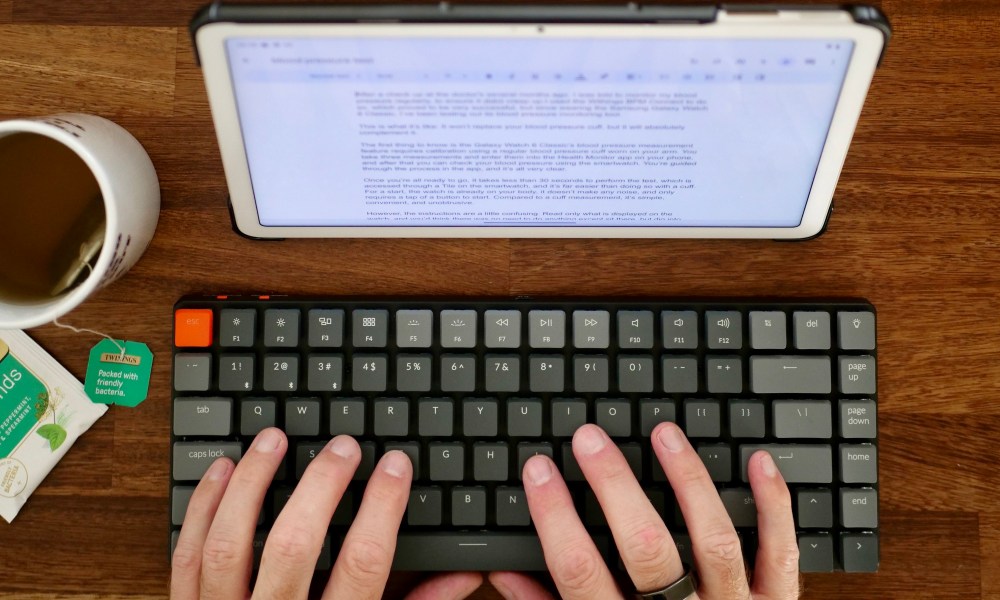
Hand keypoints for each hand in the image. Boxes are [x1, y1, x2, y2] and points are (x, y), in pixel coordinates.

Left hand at [170, 428, 481, 598]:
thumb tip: (463, 574)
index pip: (361, 566)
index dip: (381, 509)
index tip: (395, 467)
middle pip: (293, 547)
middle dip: (320, 488)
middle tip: (343, 448)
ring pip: (228, 545)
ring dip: (251, 485)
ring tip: (273, 441)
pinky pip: (186, 558)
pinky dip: (202, 508)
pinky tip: (222, 470)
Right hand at [489, 423, 798, 599]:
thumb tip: (505, 571)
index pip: (581, 571)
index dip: (555, 518)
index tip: (539, 470)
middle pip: (647, 548)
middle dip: (614, 487)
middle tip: (589, 439)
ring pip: (713, 540)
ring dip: (688, 482)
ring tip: (664, 433)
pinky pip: (779, 553)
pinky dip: (773, 506)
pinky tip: (757, 462)